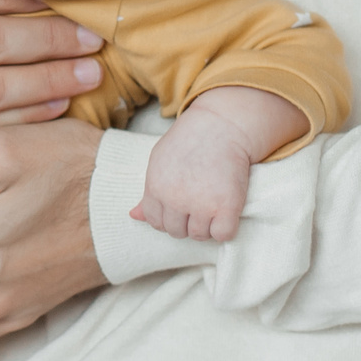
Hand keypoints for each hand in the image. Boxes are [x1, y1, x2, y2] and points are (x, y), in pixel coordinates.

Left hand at [132, 85, 306, 241]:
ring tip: (213, 204)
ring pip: (199, 235)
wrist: (222, 124)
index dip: (168, 217)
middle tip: (199, 203)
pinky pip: (223, 235)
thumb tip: (134, 216)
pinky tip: (226, 212)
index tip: (180, 207)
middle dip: (186, 222)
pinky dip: (225, 228)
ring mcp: (201, 205)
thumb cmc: (190, 141)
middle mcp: (176, 200)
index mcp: (156, 188)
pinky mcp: (227, 207)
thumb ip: (150, 190)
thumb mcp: (160, 160)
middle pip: (176, 231)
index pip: (155, 221)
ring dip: (206, 226)